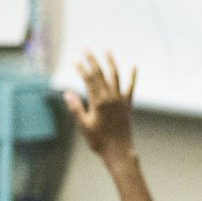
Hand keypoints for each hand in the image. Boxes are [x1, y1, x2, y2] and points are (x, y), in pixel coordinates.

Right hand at [64, 51, 136, 167]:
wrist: (119, 151)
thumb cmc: (98, 141)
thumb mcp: (83, 126)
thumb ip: (76, 108)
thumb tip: (67, 93)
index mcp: (99, 102)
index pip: (88, 80)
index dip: (80, 68)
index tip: (74, 59)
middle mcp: (111, 97)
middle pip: (100, 74)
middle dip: (92, 60)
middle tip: (85, 50)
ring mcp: (120, 99)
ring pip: (115, 76)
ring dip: (110, 63)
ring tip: (106, 51)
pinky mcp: (127, 104)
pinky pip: (130, 87)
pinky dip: (132, 76)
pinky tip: (134, 66)